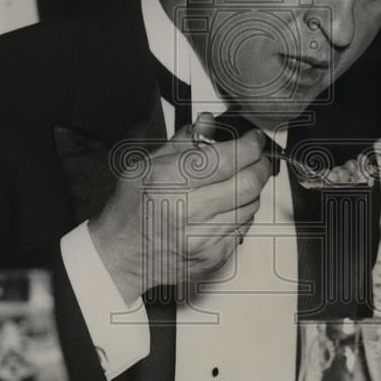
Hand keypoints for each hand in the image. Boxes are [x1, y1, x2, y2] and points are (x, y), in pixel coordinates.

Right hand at [88, 114, 269, 303]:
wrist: (121, 256)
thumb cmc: (131, 211)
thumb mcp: (145, 166)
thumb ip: (181, 142)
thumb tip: (208, 124)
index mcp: (169, 181)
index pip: (227, 158)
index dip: (250, 145)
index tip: (253, 139)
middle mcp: (187, 210)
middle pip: (248, 183)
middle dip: (260, 165)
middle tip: (256, 159)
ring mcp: (202, 237)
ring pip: (250, 206)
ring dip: (251, 190)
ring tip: (236, 183)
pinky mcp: (212, 256)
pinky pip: (243, 228)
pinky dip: (241, 214)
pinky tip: (225, 208)